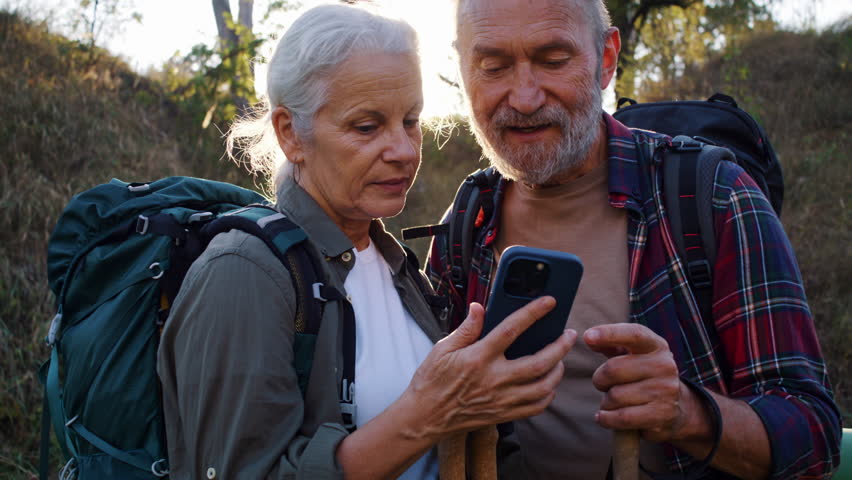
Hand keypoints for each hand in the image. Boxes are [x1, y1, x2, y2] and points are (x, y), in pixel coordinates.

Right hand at [402, 297, 576, 439]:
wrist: (424, 418)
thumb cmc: (431, 381)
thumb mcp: (443, 349)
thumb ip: (467, 329)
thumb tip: (480, 307)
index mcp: (478, 357)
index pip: (511, 329)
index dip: (532, 313)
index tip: (549, 302)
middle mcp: (493, 379)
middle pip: (538, 362)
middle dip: (560, 346)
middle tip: (569, 334)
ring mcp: (500, 399)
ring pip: (543, 387)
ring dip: (558, 371)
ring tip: (561, 358)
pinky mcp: (503, 415)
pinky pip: (535, 407)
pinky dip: (547, 395)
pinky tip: (548, 384)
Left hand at [585, 323, 689, 442]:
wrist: (676, 407)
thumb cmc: (642, 375)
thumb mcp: (630, 354)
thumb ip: (610, 344)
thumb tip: (589, 337)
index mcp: (656, 346)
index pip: (634, 334)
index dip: (609, 333)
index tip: (587, 337)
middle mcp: (665, 365)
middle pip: (613, 368)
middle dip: (599, 379)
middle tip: (602, 384)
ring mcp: (666, 390)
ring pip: (615, 396)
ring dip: (605, 402)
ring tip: (613, 402)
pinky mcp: (662, 415)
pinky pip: (622, 417)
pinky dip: (607, 418)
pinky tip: (604, 416)